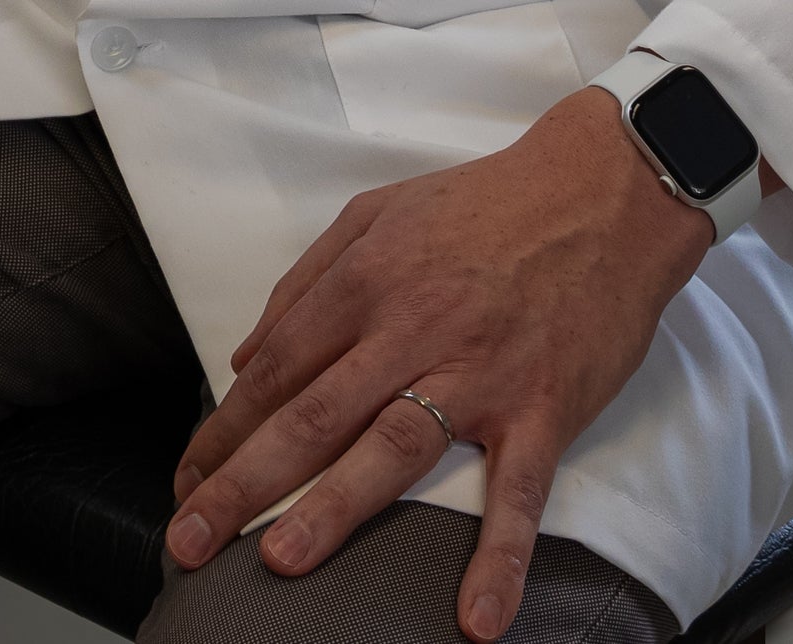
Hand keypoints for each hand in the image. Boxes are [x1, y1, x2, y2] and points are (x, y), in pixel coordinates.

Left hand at [165, 89, 715, 639]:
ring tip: (278, 561)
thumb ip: (305, 284)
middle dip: (242, 482)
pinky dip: (498, 557)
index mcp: (364, 283)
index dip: (223, 431)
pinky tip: (475, 618)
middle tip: (189, 538)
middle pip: (312, 415)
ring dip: (333, 509)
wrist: (605, 192)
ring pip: (392, 449)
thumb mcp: (375, 214)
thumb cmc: (483, 204)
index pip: (275, 370)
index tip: (187, 481)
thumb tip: (244, 358)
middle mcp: (410, 330)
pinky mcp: (543, 409)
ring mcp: (479, 374)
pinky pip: (518, 493)